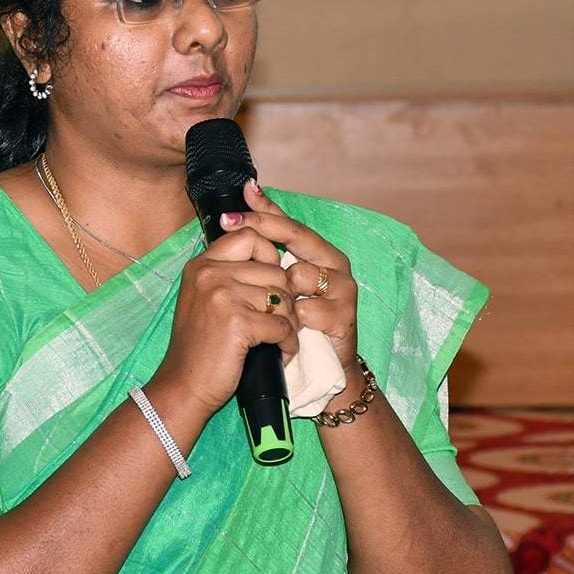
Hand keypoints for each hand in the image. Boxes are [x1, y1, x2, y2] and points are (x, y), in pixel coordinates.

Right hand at [154, 191, 298, 417]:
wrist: (183, 385)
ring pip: (283, 298)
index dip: (270, 255)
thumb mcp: (203, 298)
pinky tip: (279, 353)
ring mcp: (222, 296)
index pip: (250, 236)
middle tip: (277, 322)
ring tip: (278, 340)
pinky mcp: (237, 323)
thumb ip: (228, 274)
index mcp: (201, 265)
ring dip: (289, 323)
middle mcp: (210, 274)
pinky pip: (283, 325)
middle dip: (284, 299)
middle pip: (275, 270)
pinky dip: (288, 343)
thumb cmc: (198, 346)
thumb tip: (270, 256)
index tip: (269, 281)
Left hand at [241, 180, 359, 370]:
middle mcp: (334, 263)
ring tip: (272, 312)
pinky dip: (291, 322)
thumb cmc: (291, 323)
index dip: (262, 211)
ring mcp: (343, 288)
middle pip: (297, 235)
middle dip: (263, 229)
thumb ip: (260, 256)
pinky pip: (306, 309)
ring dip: (279, 293)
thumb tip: (229, 222)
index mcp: (317, 252)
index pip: (288, 223)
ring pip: (299, 273)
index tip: (234, 205)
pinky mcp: (344, 316)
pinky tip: (288, 332)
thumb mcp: (272, 287)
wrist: (317, 369)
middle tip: (230, 224)